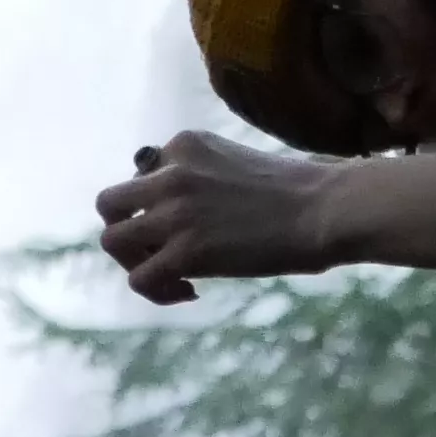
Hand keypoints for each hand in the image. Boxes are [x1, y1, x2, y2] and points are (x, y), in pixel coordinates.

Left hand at [95, 136, 336, 305]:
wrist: (326, 208)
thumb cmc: (298, 191)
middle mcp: (171, 173)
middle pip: (109, 204)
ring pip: (113, 240)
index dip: (157, 209)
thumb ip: (200, 177)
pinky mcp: (186, 251)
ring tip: (171, 275)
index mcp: (183, 144)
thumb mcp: (234, 163)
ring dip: (136, 263)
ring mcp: (175, 212)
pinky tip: (190, 291)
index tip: (190, 228)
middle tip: (159, 252)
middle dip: (128, 231)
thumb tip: (180, 215)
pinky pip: (140, 279)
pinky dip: (157, 292)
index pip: (140, 178)